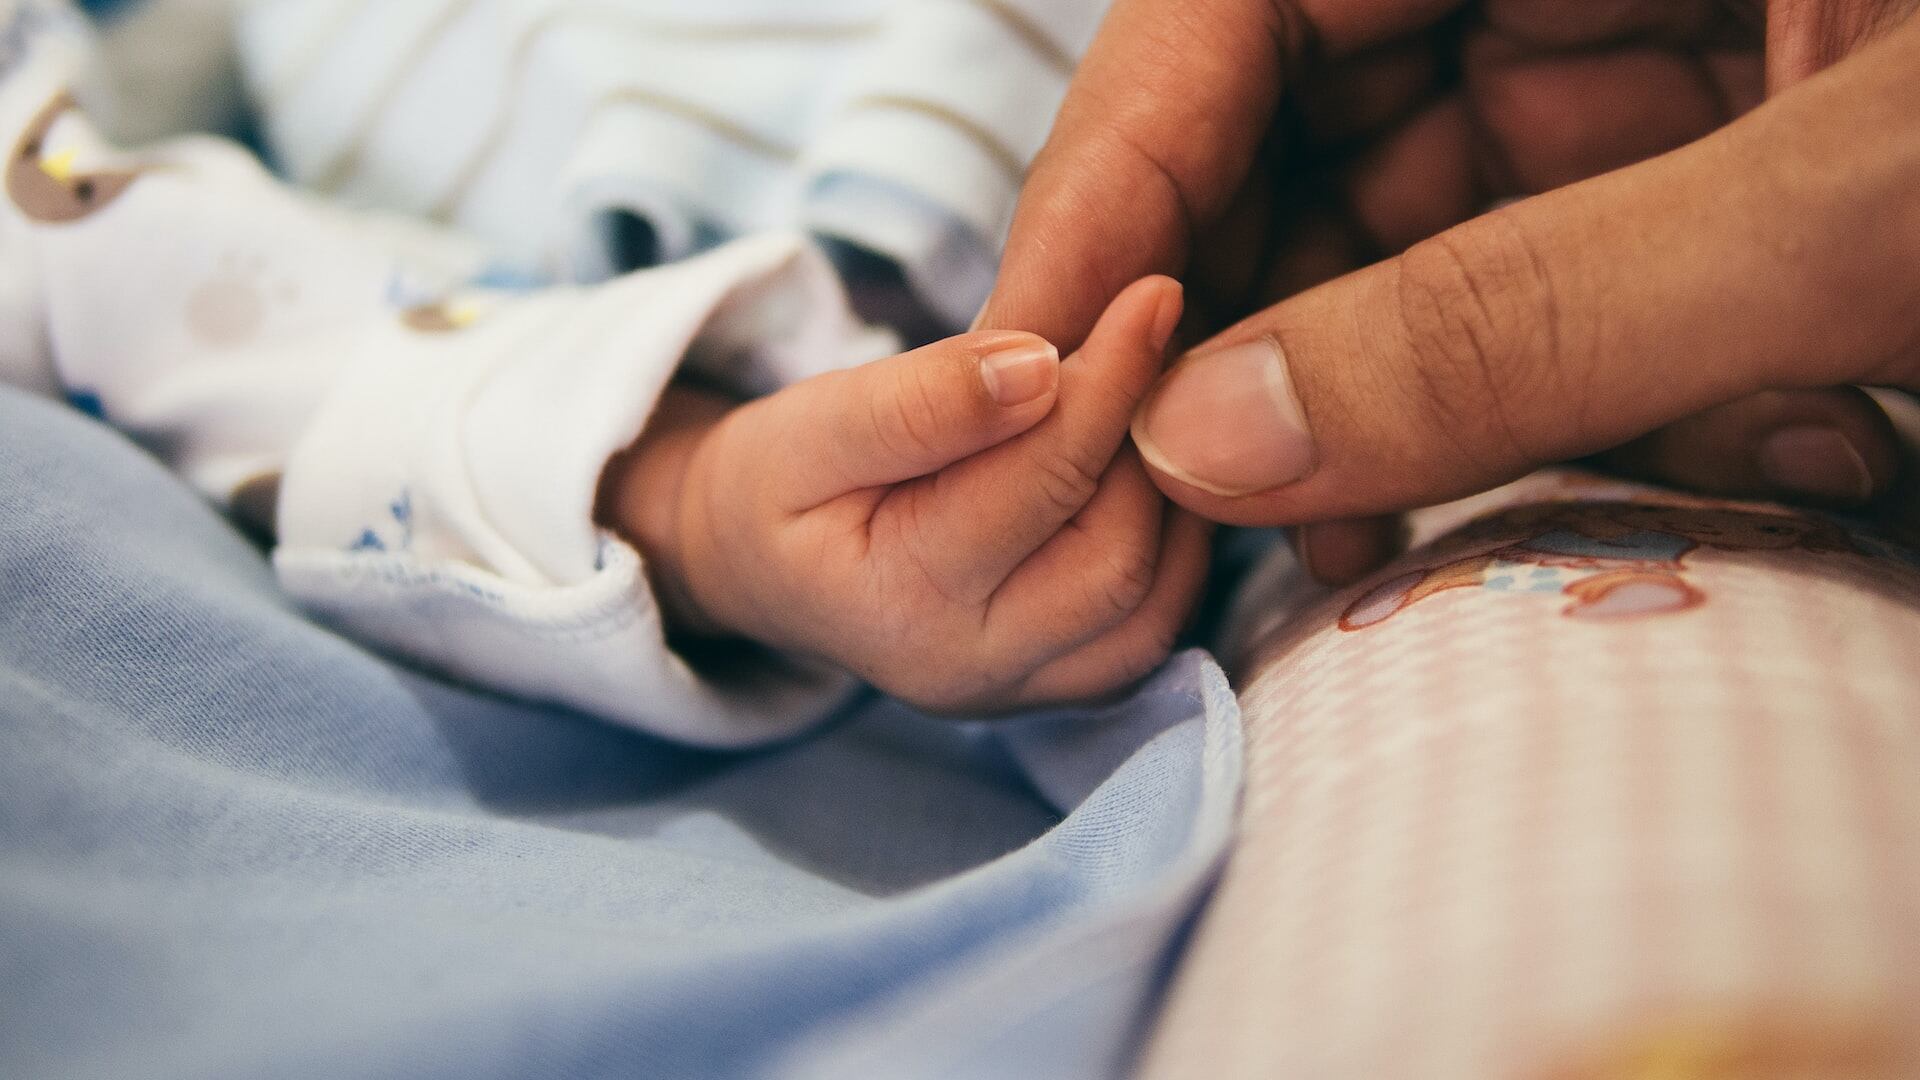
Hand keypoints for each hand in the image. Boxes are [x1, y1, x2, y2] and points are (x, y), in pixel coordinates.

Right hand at [599, 278, 1211, 712]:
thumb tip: (1040, 366)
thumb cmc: (781, 483)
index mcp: (900, 603)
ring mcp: (1020, 693)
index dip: (1109, 378)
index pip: (1042, 480)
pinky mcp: (1057, 689)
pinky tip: (1148, 469)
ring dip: (1171, 494)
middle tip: (1156, 347)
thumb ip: (921, 400)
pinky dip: (1174, 544)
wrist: (760, 564)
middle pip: (1116, 555)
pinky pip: (1154, 626)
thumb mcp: (814, 423)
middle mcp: (970, 671)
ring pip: (1153, 599)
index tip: (1152, 294)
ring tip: (1150, 402)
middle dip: (1147, 443)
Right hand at [983, 0, 1919, 579]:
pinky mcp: (1726, 178)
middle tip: (1212, 509)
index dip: (1114, 177)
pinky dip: (1624, 408)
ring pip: (1435, 247)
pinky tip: (1756, 464)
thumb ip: (1530, 322)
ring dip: (1457, 412)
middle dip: (1270, 335)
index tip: (1032, 361)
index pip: (1243, 3)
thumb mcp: (1866, 210)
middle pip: (1310, 136)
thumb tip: (1210, 441)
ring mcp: (1659, 65)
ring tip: (1440, 541)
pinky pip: (1584, 301)